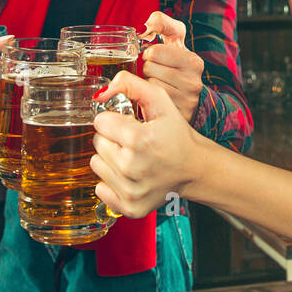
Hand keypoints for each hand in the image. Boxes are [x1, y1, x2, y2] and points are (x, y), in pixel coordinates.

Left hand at [92, 72, 197, 217]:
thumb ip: (129, 84)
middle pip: (97, 143)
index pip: (100, 122)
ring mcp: (131, 191)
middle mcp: (133, 167)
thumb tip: (100, 93)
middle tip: (134, 142)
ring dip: (111, 159)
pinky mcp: (130, 207)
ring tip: (133, 158)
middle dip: (112, 139)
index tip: (129, 125)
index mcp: (139, 139)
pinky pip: (100, 188)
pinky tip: (131, 176)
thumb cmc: (176, 134)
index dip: (114, 120)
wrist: (194, 168)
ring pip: (96, 164)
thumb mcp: (160, 100)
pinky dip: (112, 181)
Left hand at [139, 11, 203, 122]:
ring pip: (148, 85)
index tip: (157, 57)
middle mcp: (193, 82)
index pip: (155, 51)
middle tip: (158, 72)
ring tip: (159, 84)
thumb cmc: (177, 64)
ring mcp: (186, 101)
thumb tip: (144, 27)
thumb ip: (161, 22)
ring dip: (148, 84)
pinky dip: (149, 99)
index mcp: (193, 62)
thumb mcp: (175, 39)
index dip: (151, 53)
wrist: (192, 98)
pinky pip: (149, 103)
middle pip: (148, 69)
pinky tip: (159, 98)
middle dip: (148, 69)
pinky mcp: (176, 116)